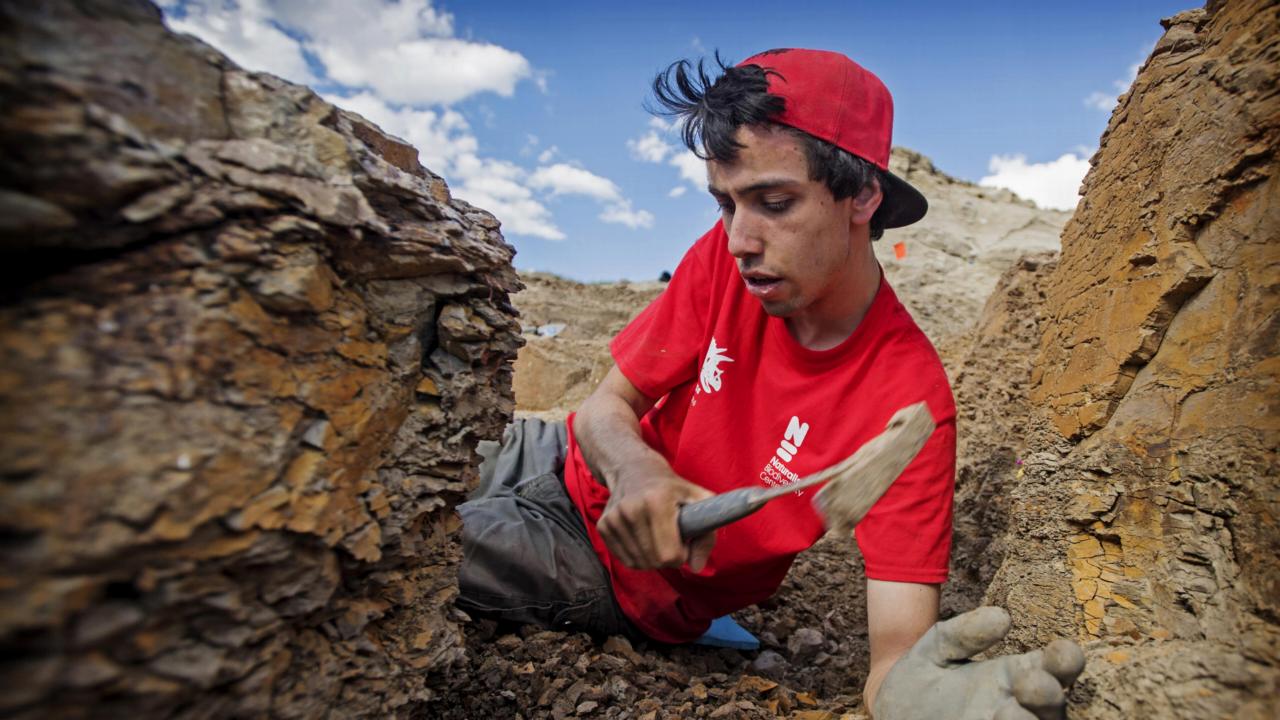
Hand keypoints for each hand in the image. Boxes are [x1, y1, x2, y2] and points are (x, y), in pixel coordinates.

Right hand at [596, 466, 715, 570]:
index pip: (669, 554)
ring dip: (653, 558)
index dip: (682, 554)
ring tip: (658, 537)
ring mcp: (614, 519)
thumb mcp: (698, 500)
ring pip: (638, 564)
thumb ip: (707, 534)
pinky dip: (638, 557)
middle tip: (672, 540)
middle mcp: (631, 510)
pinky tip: (643, 539)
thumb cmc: (671, 487)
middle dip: (668, 558)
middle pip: (654, 561)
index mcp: (656, 502)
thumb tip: (697, 567)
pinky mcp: (603, 526)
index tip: (684, 541)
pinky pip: (625, 560)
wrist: (634, 469)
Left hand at [873, 607, 1084, 719]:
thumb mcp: (936, 648)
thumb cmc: (920, 679)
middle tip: (1030, 683)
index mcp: (1015, 674)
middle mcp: (1018, 706)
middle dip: (1048, 695)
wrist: (892, 715)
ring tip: (1008, 712)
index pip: (1055, 666)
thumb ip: (964, 633)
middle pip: (1054, 705)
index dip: (1066, 659)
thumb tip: (1003, 617)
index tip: (1062, 651)